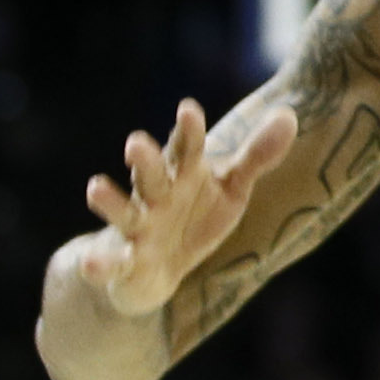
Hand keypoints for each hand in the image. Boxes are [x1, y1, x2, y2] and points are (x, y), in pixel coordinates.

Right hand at [62, 97, 297, 319]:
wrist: (151, 270)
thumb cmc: (194, 218)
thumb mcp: (230, 189)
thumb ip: (255, 156)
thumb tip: (288, 115)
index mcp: (183, 175)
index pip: (188, 149)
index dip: (188, 131)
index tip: (189, 109)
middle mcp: (156, 196)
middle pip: (150, 175)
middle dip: (145, 160)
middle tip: (136, 142)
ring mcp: (137, 228)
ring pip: (123, 212)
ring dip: (109, 201)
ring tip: (93, 187)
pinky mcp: (123, 262)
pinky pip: (110, 262)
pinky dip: (100, 263)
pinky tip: (91, 263)